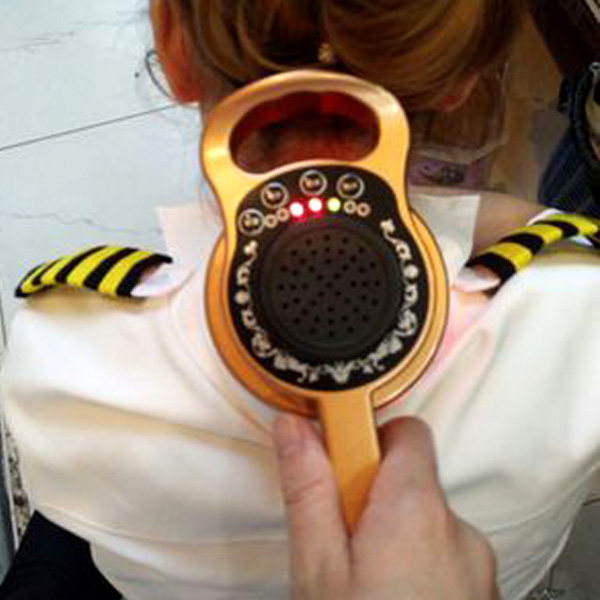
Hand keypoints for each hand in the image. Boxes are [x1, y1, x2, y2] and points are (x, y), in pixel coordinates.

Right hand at [272, 415, 498, 599]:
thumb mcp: (318, 566)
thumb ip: (309, 488)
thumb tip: (294, 426)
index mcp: (416, 509)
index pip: (406, 431)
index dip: (368, 437)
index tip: (338, 462)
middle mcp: (457, 529)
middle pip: (411, 478)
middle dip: (370, 496)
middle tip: (339, 540)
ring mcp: (475, 563)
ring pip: (424, 519)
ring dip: (391, 533)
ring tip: (362, 582)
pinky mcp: (480, 589)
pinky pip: (443, 552)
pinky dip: (415, 560)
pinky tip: (391, 599)